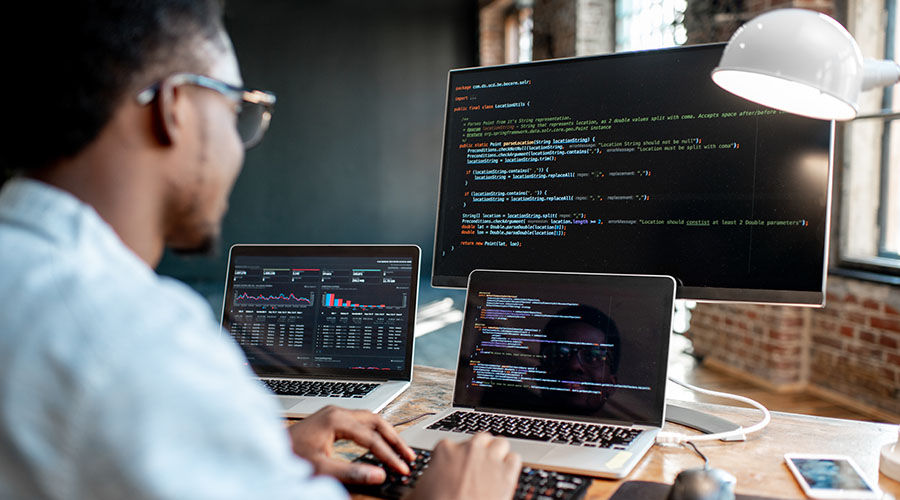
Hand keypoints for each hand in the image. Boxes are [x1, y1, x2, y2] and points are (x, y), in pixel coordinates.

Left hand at [288, 406, 415, 484]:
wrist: (268, 450)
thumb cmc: (289, 456)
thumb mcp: (321, 469)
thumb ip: (351, 473)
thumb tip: (378, 475)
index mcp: (336, 420)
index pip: (372, 438)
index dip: (389, 455)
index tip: (401, 468)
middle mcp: (337, 412)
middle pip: (376, 421)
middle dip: (394, 439)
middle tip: (408, 456)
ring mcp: (333, 414)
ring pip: (370, 419)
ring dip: (386, 434)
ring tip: (400, 450)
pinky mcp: (330, 420)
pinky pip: (360, 422)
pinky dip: (374, 432)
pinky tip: (379, 443)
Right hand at [406, 433, 520, 499]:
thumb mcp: (415, 494)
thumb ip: (420, 484)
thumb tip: (416, 490)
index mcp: (445, 450)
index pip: (453, 444)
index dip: (455, 458)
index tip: (456, 469)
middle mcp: (469, 449)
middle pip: (480, 438)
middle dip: (479, 451)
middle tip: (476, 467)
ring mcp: (489, 459)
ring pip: (500, 443)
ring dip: (497, 454)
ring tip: (493, 468)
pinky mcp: (507, 474)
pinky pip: (515, 459)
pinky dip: (511, 466)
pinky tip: (505, 476)